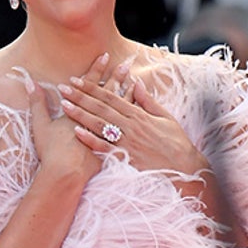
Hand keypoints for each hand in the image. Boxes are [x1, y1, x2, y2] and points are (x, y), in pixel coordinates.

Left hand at [57, 56, 207, 179]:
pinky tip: (76, 132)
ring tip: (64, 105)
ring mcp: (127, 141)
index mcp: (138, 114)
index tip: (76, 80)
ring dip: (80, 114)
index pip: (111, 97)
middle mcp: (130, 125)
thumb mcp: (165, 116)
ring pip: (99, 124)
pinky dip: (90, 139)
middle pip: (101, 107)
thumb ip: (147, 101)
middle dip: (80, 96)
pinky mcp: (126, 157)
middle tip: (63, 87)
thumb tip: (136, 83)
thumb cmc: (176, 142)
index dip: (92, 87)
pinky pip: (105, 147)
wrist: (185, 167)